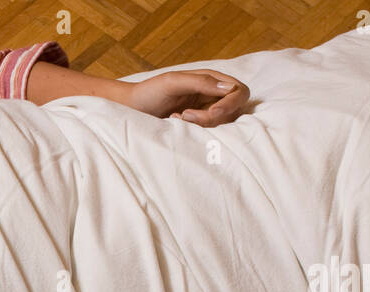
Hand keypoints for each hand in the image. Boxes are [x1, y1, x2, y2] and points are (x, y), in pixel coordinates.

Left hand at [122, 69, 249, 125]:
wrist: (130, 109)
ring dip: (201, 125)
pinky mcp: (197, 126)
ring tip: (177, 118)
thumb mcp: (174, 82)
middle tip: (187, 117)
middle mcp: (212, 95)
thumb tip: (230, 89)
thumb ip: (201, 82)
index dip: (230, 105)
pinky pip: (208, 133)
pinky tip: (175, 123)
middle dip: (213, 118)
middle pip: (233, 110)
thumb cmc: (150, 92)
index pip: (239, 91)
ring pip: (221, 124)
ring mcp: (206, 111)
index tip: (211, 114)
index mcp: (211, 79)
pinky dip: (195, 132)